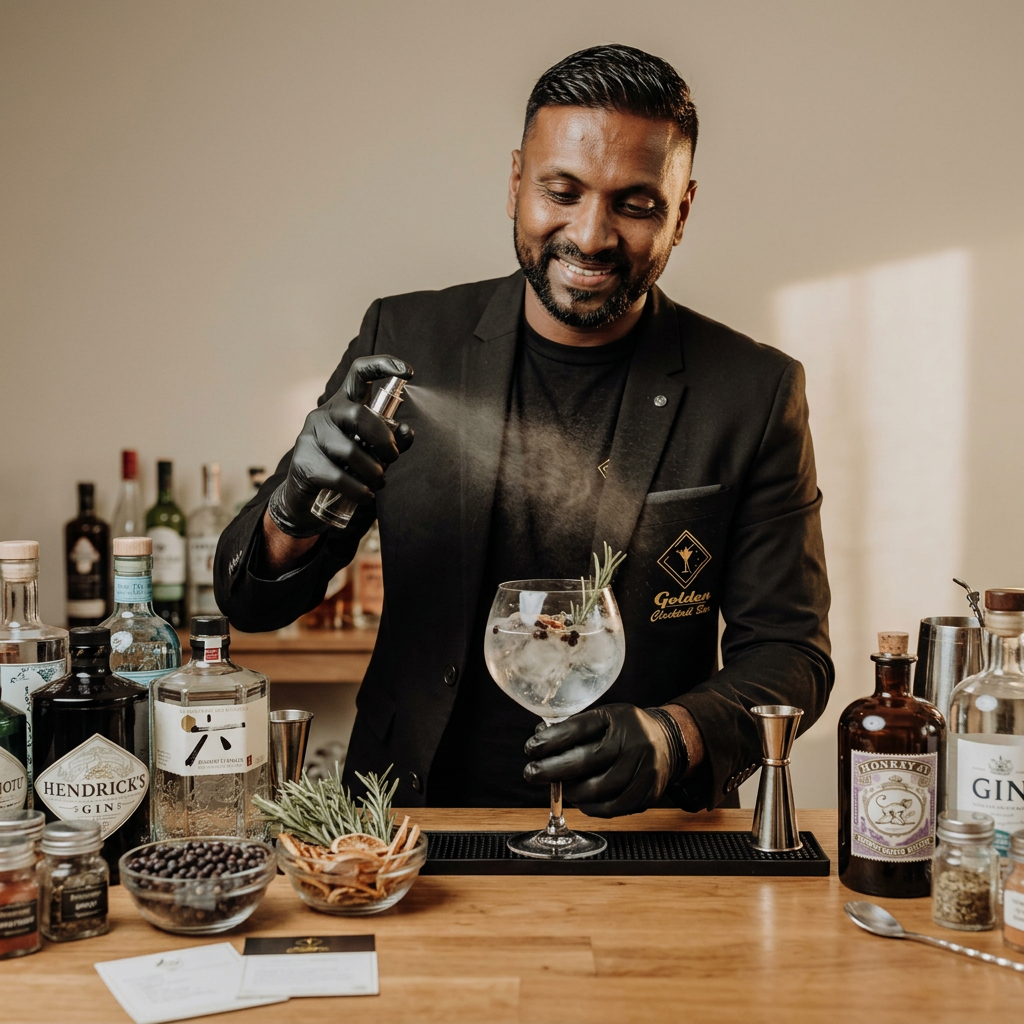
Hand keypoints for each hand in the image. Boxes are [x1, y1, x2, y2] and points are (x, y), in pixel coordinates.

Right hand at [268, 355, 413, 536]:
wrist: (307, 500)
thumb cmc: (344, 470)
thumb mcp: (373, 453)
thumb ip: (391, 441)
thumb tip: (406, 431)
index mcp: (344, 404)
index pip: (360, 373)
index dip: (384, 365)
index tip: (408, 372)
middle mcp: (325, 413)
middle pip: (359, 415)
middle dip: (384, 440)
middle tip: (392, 457)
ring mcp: (310, 436)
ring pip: (351, 451)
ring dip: (373, 473)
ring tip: (378, 483)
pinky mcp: (303, 461)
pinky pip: (339, 476)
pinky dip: (359, 490)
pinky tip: (365, 494)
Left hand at [522, 704, 685, 816]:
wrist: (669, 742)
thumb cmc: (627, 730)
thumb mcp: (605, 718)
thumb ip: (576, 729)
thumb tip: (540, 741)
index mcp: (618, 719)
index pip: (578, 728)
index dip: (551, 740)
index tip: (531, 749)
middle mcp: (633, 743)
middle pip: (586, 761)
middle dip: (552, 770)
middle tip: (532, 773)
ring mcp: (643, 769)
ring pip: (597, 789)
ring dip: (571, 791)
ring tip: (560, 787)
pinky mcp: (648, 793)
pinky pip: (612, 808)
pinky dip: (591, 807)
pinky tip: (581, 800)